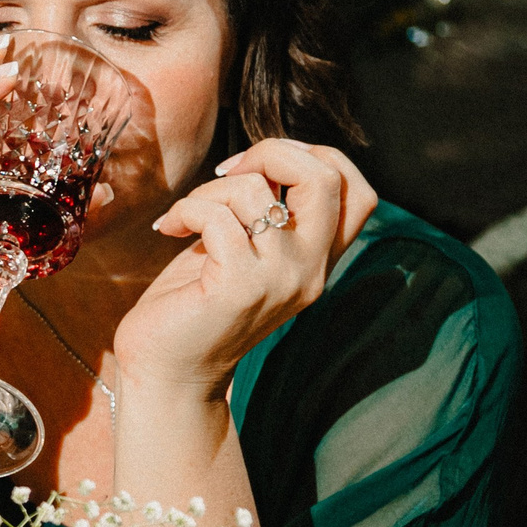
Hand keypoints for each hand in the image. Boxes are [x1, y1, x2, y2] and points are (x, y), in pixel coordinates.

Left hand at [113, 139, 377, 398]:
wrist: (167, 374)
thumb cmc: (194, 304)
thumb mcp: (243, 248)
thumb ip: (265, 211)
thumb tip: (262, 159)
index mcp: (317, 261)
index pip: (359, 193)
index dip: (317, 158)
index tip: (262, 169)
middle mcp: (310, 271)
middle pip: (325, 178)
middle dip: (272, 152)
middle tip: (227, 173)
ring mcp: (279, 280)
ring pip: (256, 190)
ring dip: (209, 190)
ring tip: (186, 217)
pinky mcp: (239, 287)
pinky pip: (216, 216)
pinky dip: (186, 210)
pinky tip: (169, 229)